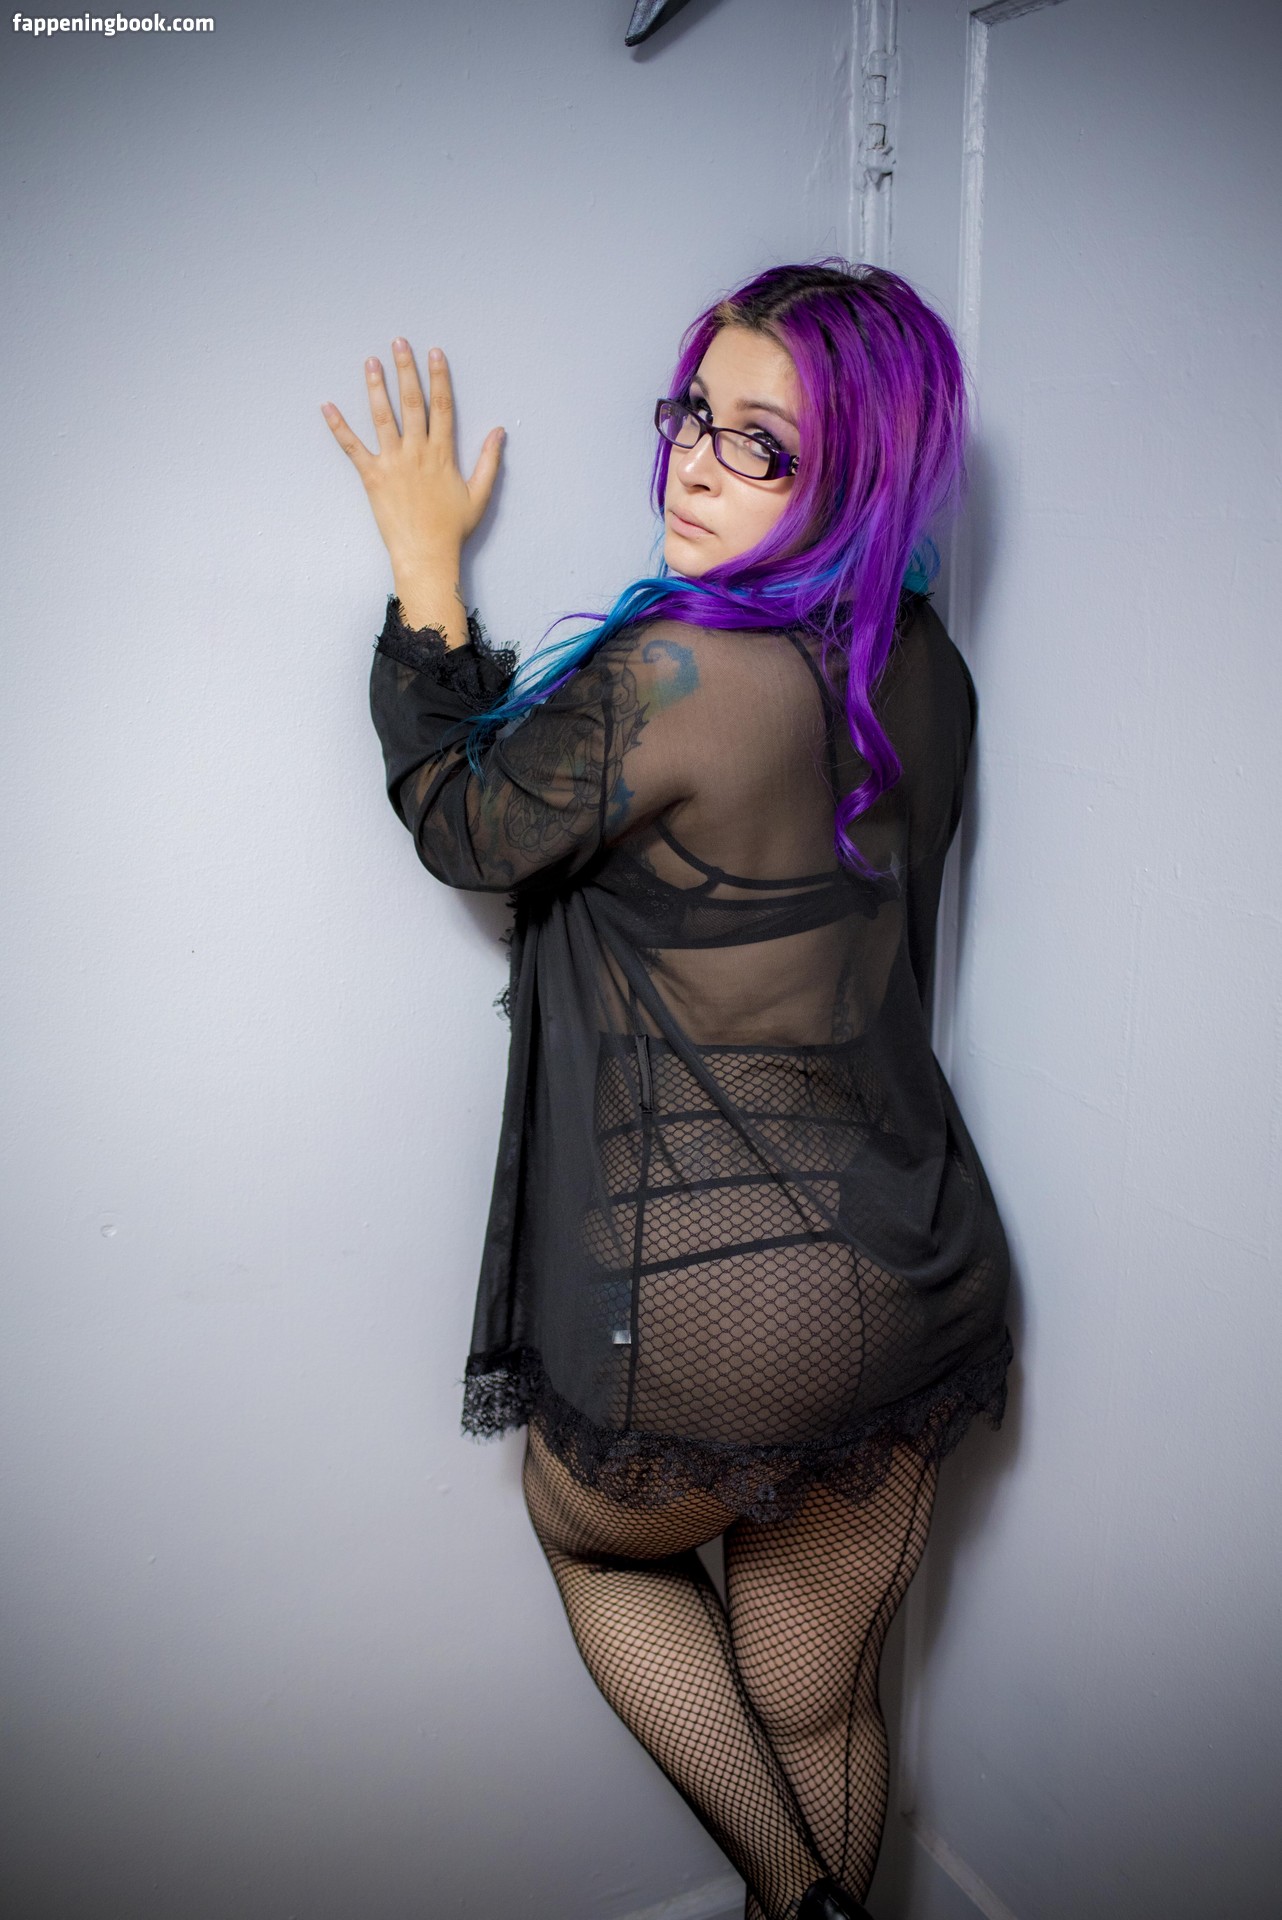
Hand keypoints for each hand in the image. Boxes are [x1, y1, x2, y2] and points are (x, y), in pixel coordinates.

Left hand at [321, 340, 503, 569]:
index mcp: (443, 454)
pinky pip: (352, 448)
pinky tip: (327, 406)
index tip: (435, 353)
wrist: (426, 555)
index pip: (442, 407)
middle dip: (405, 370)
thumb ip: (489, 461)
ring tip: (371, 362)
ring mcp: (393, 463)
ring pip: (383, 417)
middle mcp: (417, 452)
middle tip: (398, 343)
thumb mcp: (479, 495)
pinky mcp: (372, 477)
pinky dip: (338, 427)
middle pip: (411, 403)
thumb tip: (499, 432)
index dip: (439, 378)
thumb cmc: (452, 529)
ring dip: (376, 387)